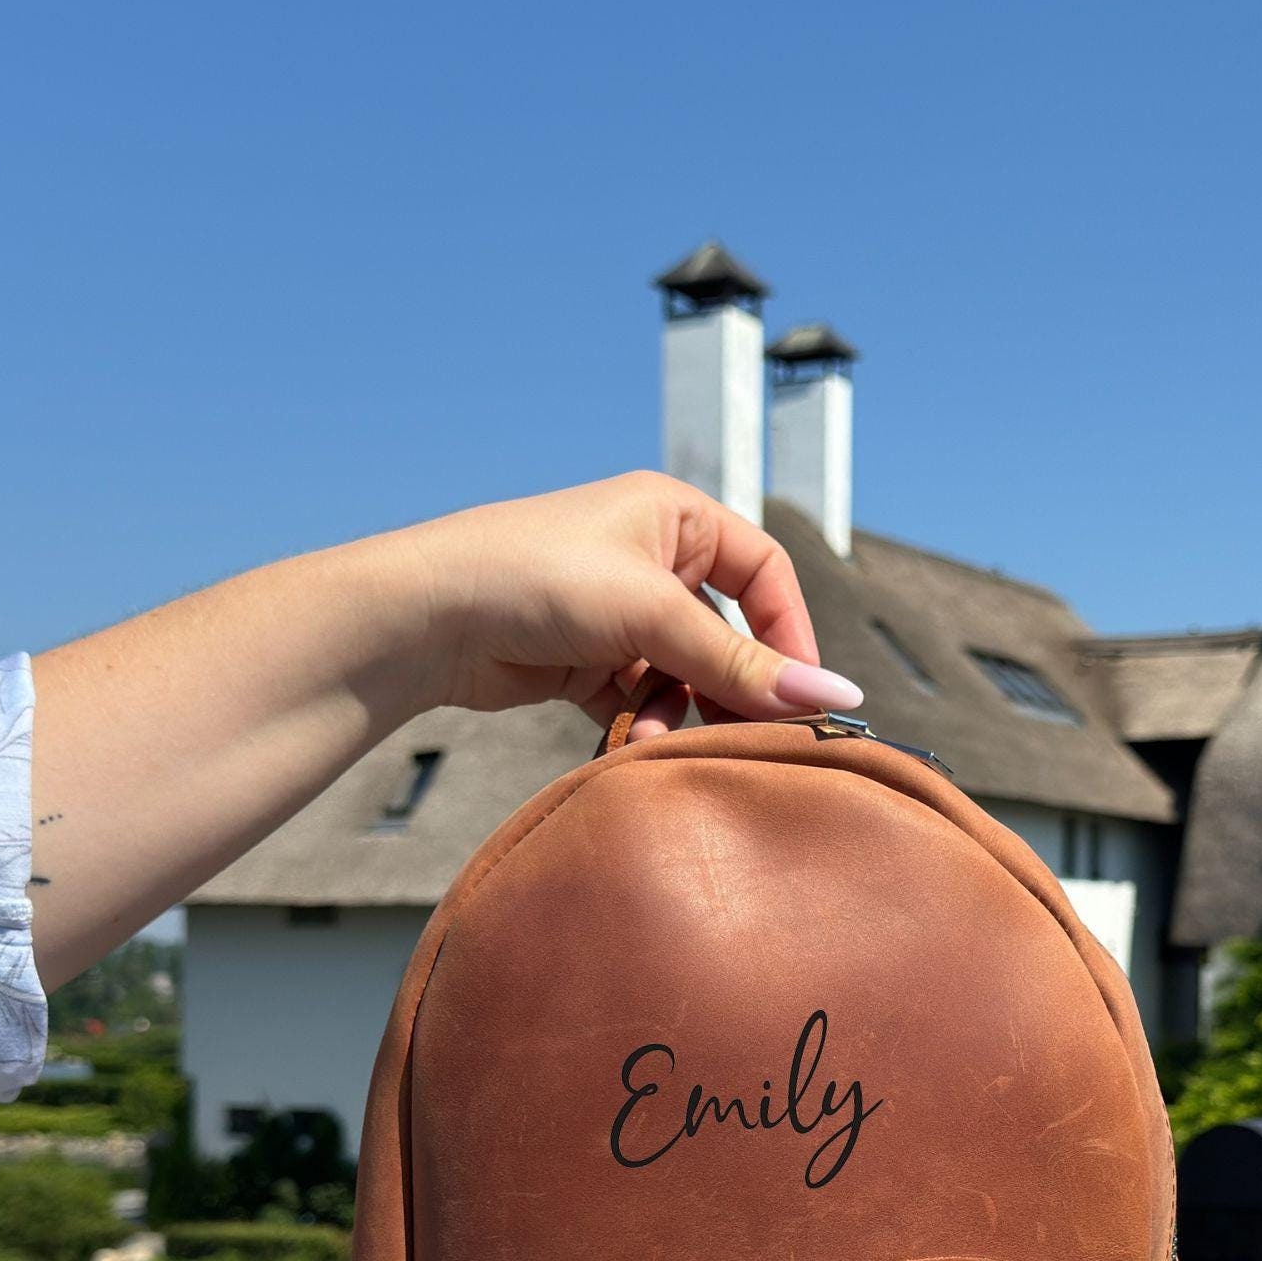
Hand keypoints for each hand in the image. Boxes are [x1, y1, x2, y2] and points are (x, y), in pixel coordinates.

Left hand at [346, 473, 863, 743]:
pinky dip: (637, 724)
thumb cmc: (536, 580)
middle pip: (726, 635)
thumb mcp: (652, 616)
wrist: (425, 617)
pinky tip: (621, 745)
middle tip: (740, 740)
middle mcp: (650, 557)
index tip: (802, 699)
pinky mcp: (584, 660)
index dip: (788, 637)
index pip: (765, 576)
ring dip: (675, 714)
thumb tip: (836, 700)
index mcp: (675, 516)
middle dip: (727, 689)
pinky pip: (638, 699)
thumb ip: (743, 664)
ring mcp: (615, 612)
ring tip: (648, 740)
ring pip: (682, 676)